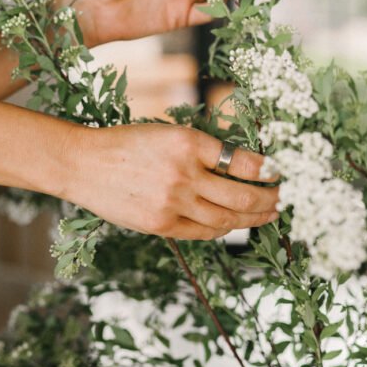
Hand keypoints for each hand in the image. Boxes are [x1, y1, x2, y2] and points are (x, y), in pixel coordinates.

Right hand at [66, 123, 278, 239]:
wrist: (83, 163)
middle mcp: (184, 172)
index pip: (243, 161)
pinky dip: (223, 229)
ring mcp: (172, 202)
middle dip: (269, 200)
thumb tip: (244, 166)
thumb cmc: (127, 144)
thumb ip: (201, 150)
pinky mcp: (161, 225)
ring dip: (253, 219)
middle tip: (283, 199)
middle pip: (242, 195)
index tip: (280, 173)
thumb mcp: (167, 133)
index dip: (268, 170)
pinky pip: (204, 232)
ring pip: (227, 219)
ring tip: (267, 215)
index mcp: (188, 141)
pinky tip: (234, 224)